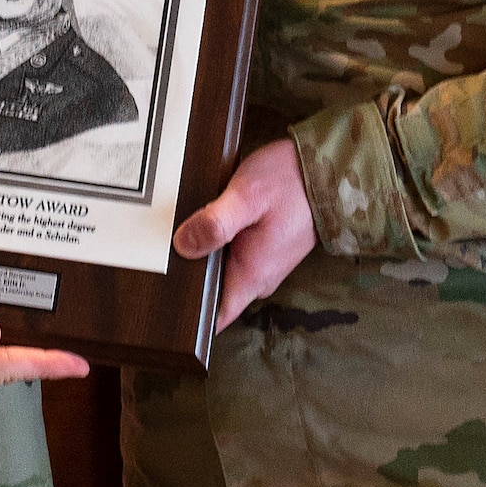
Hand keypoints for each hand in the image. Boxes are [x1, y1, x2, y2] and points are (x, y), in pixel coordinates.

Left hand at [173, 139, 317, 331]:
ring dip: (200, 256)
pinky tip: (201, 223)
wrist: (327, 169)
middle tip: (158, 254)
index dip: (187, 317)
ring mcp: (259, 264)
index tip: (163, 304)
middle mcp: (256, 278)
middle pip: (210, 292)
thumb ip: (216, 222)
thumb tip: (182, 245)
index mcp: (252, 275)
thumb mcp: (247, 196)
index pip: (213, 317)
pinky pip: (229, 255)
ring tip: (177, 234)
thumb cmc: (290, 182)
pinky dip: (214, 243)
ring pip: (218, 271)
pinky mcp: (259, 249)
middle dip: (186, 277)